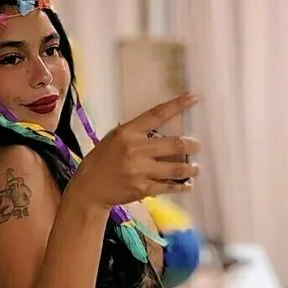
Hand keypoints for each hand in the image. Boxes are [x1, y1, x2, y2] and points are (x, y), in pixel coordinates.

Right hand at [70, 94, 200, 209]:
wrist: (90, 189)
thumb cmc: (101, 161)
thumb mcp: (114, 139)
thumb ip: (135, 134)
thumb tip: (160, 130)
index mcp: (128, 132)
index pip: (157, 115)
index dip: (177, 105)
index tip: (194, 98)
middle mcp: (136, 149)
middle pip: (174, 144)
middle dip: (192, 145)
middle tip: (197, 146)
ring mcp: (140, 170)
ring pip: (176, 168)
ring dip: (190, 168)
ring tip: (196, 168)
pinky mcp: (143, 189)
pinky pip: (168, 186)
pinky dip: (181, 186)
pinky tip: (188, 185)